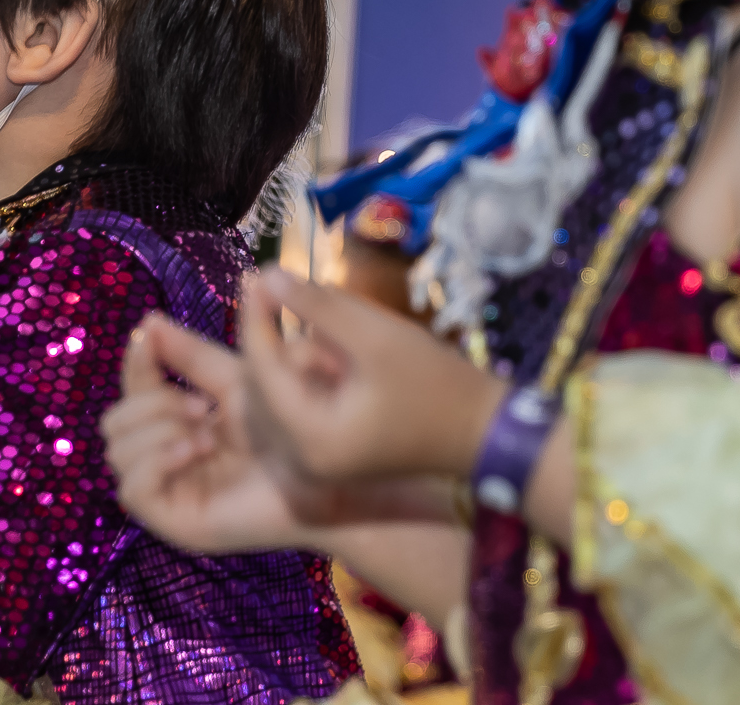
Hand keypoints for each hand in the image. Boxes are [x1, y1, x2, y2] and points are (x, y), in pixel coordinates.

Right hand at [103, 316, 319, 555]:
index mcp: (177, 426)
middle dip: (151, 404)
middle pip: (114, 423)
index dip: (134, 364)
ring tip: (205, 434)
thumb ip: (191, 356)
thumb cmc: (289, 427)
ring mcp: (169, 492)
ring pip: (118, 454)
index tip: (145, 336)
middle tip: (199, 405)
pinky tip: (193, 451)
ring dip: (157, 432)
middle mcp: (165, 461)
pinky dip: (155, 463)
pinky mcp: (176, 523)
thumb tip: (147, 323)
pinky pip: (132, 491)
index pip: (133, 393)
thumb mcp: (236, 381)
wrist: (324, 470)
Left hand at [239, 268, 504, 485]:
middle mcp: (302, 462)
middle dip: (278, 340)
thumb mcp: (376, 336)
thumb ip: (318, 306)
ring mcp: (317, 465)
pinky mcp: (333, 458)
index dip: (256, 318)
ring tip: (340, 332)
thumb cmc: (437, 384)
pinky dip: (313, 377)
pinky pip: (302, 409)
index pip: (263, 370)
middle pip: (265, 388)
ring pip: (282, 397)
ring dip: (299, 358)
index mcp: (310, 439)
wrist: (485, 433)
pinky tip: (342, 354)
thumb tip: (266, 276)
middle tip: (296, 297)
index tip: (254, 274)